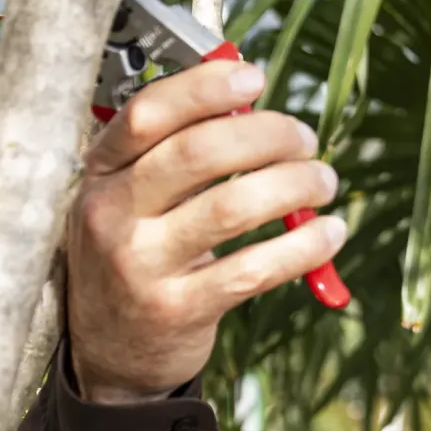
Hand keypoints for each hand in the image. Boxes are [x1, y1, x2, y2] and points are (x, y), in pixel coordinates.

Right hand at [67, 60, 346, 400]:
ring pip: (232, 207)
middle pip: (198, 153)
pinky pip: (252, 269)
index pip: (149, 113)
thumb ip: (176, 155)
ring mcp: (141, 266)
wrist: (108, 353)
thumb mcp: (130, 201)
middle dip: (267, 135)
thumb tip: (254, 107)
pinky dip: (302, 247)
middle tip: (305, 140)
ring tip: (323, 182)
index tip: (254, 77)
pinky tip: (328, 235)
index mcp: (102, 173)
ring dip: (293, 186)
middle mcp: (113, 215)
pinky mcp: (177, 310)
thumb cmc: (135, 260)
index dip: (206, 88)